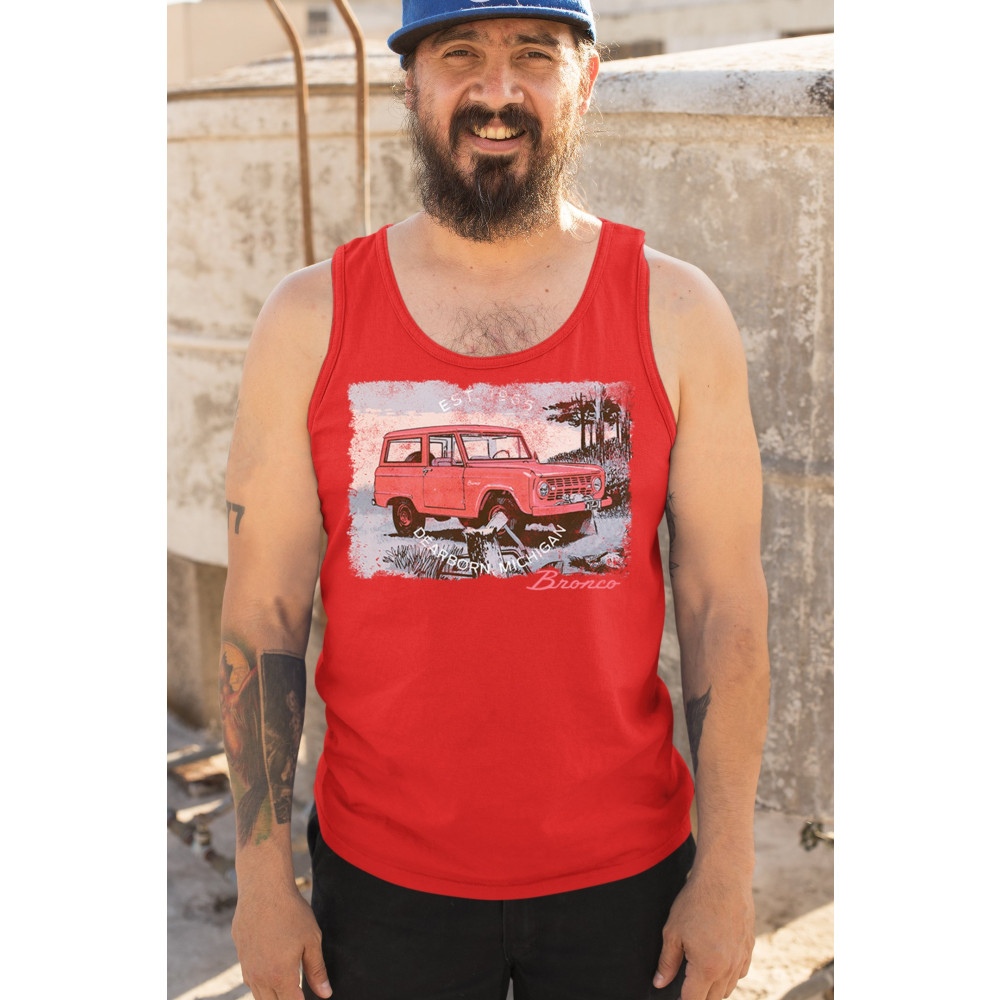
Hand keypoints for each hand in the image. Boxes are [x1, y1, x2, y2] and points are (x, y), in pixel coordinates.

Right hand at [232, 881, 331, 999]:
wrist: (264, 888)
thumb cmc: (292, 912)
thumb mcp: (312, 940)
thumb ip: (317, 970)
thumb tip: (325, 994)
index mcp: (280, 976)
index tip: (307, 996)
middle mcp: (259, 977)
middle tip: (297, 990)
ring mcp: (246, 966)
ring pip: (258, 994)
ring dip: (272, 993)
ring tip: (286, 984)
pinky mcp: (239, 953)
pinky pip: (249, 977)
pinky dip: (260, 980)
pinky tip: (270, 967)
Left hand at [653, 870, 754, 999]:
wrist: (724, 878)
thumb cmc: (695, 902)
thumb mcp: (673, 932)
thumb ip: (667, 962)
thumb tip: (659, 984)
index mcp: (707, 967)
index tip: (674, 999)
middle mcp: (728, 969)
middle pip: (712, 999)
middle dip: (697, 997)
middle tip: (684, 987)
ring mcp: (741, 959)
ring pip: (727, 989)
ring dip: (713, 990)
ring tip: (697, 979)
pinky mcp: (749, 949)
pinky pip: (739, 974)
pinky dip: (727, 976)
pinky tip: (716, 965)